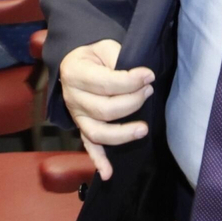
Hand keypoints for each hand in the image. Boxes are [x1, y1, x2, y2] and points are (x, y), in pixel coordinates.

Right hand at [58, 40, 154, 180]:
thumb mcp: (104, 46)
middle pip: (103, 109)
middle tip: (148, 91)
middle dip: (132, 102)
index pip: (105, 83)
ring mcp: (76, 116)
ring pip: (98, 132)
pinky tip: (108, 173)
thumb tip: (138, 77)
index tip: (149, 75)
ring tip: (144, 129)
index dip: (130, 81)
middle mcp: (72, 97)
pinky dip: (98, 161)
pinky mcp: (82, 128)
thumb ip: (118, 58)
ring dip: (123, 134)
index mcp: (74, 72)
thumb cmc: (95, 55)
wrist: (78, 63)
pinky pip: (89, 147)